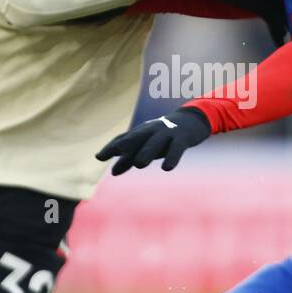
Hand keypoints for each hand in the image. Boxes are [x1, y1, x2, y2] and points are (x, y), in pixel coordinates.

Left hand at [95, 107, 211, 174]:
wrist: (192, 120)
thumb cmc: (163, 136)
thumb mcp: (146, 145)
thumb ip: (130, 158)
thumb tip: (113, 172)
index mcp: (141, 132)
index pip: (124, 138)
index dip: (112, 147)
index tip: (99, 157)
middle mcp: (152, 130)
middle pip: (137, 137)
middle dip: (126, 145)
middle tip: (116, 152)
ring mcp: (167, 133)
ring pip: (155, 142)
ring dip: (147, 152)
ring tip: (139, 164)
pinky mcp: (182, 138)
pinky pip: (176, 148)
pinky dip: (172, 157)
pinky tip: (167, 167)